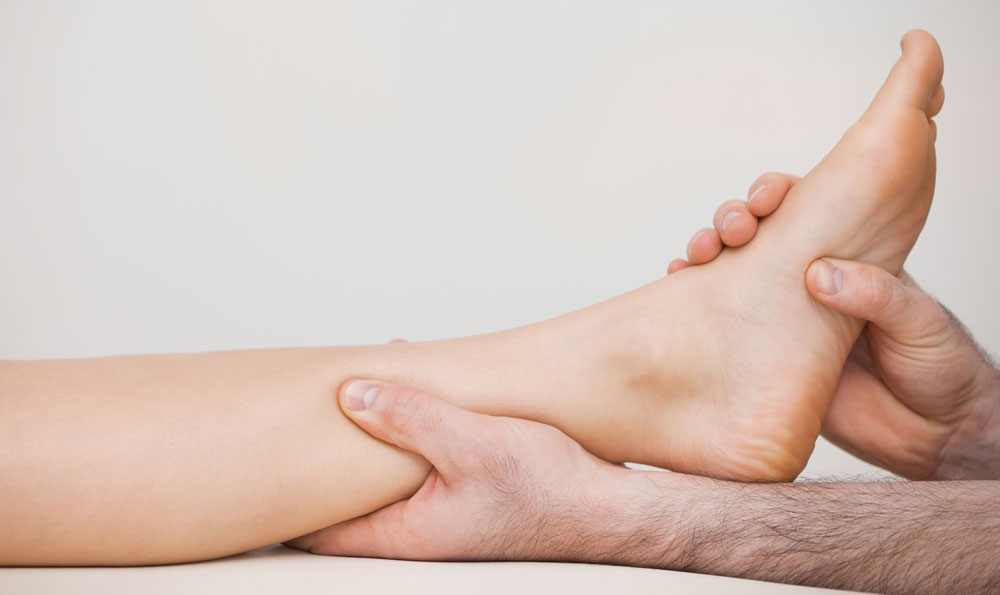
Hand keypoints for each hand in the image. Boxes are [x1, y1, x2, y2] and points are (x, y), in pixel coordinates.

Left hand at [284, 379, 620, 558]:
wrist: (609, 506)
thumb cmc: (549, 488)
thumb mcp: (469, 443)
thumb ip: (407, 416)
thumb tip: (350, 393)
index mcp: (405, 532)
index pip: (318, 530)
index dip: (283, 501)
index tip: (258, 466)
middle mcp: (416, 528)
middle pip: (345, 497)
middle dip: (321, 460)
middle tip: (292, 421)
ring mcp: (438, 510)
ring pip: (381, 474)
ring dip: (366, 435)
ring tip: (345, 394)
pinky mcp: (461, 489)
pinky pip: (415, 458)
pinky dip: (403, 426)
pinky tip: (408, 387)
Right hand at [670, 172, 999, 478]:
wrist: (934, 437)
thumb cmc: (941, 370)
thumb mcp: (921, 322)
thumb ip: (876, 295)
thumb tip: (818, 274)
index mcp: (847, 261)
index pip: (806, 212)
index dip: (779, 195)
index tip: (765, 199)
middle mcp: (808, 283)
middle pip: (758, 235)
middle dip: (733, 220)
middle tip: (730, 231)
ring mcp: (782, 320)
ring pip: (732, 274)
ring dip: (706, 256)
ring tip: (692, 260)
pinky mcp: (764, 358)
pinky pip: (722, 328)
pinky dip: (693, 306)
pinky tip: (676, 296)